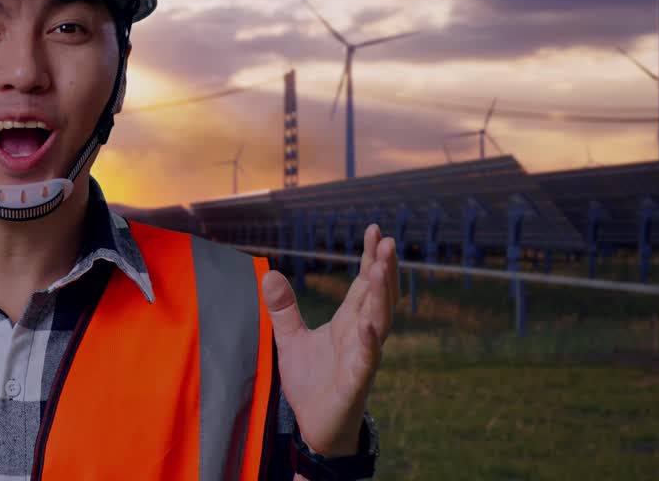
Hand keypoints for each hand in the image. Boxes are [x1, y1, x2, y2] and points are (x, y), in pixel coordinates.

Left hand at [260, 224, 398, 456]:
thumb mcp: (290, 339)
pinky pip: (367, 361)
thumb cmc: (311, 383)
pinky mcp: (356, 383)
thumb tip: (270, 274)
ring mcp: (362, 359)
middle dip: (384, 270)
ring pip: (379, 323)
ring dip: (382, 297)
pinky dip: (370, 343)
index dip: (371, 259)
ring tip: (382, 269)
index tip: (376, 231)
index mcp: (348, 324)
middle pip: (377, 298)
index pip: (364, 285)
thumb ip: (283, 309)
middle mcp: (362, 336)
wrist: (315, 427)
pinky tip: (370, 326)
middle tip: (389, 241)